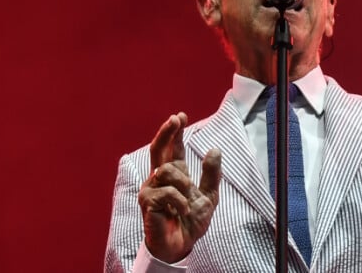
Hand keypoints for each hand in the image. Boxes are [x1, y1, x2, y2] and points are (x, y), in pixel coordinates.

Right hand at [137, 112, 221, 262]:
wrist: (182, 245)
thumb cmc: (192, 221)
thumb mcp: (209, 195)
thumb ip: (212, 173)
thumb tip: (214, 149)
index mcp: (175, 173)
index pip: (172, 147)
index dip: (175, 131)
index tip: (180, 116)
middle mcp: (159, 177)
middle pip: (158, 148)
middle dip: (166, 131)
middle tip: (175, 119)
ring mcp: (151, 188)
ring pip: (166, 170)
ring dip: (182, 183)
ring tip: (187, 201)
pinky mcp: (147, 201)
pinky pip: (166, 191)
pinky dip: (180, 201)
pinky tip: (182, 211)